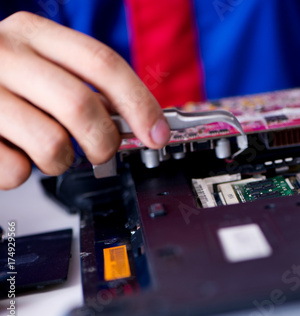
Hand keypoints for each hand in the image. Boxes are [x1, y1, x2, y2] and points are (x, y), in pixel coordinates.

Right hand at [0, 12, 169, 189]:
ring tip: (45, 148)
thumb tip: (140, 119)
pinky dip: (22, 172)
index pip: (103, 64)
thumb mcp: (41, 67)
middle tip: (102, 151)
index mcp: (32, 33)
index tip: (158, 134)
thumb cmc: (1, 84)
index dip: (140, 103)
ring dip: (60, 160)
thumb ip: (85, 86)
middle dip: (105, 142)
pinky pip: (15, 171)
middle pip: (82, 106)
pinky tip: (10, 151)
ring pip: (52, 144)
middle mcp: (2, 55)